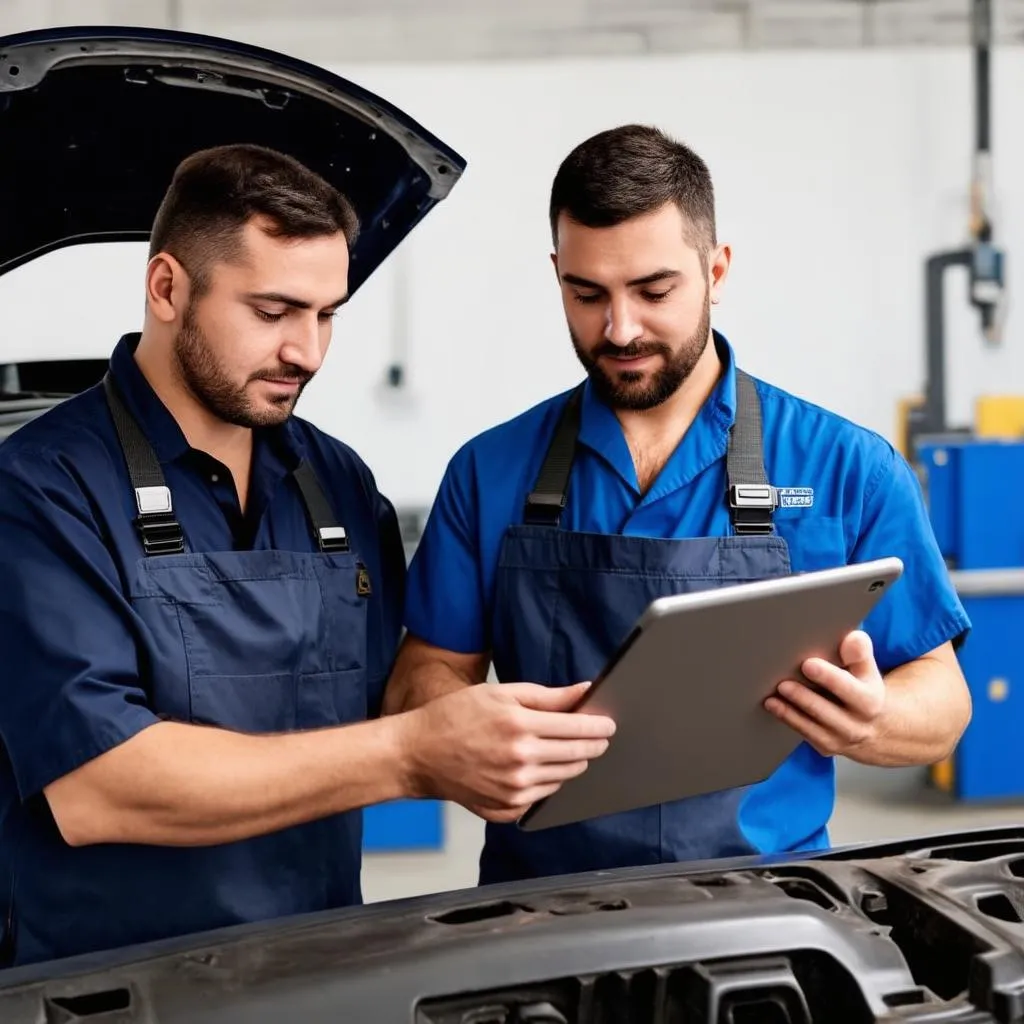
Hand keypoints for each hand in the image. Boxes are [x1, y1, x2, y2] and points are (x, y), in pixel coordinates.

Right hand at [397, 682, 615, 822]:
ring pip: (565, 778)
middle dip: (592, 744)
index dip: (599, 725)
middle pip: (578, 755)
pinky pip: (544, 797)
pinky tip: (537, 767)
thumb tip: (584, 691)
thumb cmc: (455, 716)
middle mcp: (520, 761)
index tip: (609, 723)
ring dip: (572, 763)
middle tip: (596, 735)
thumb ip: (547, 696)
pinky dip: (547, 782)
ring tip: (562, 748)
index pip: (578, 728)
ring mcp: (514, 789)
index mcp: (520, 726)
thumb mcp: (500, 694)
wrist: (418, 754)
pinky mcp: (507, 809)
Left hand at [764, 630, 886, 759]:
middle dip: (804, 698)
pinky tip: (773, 707)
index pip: (848, 688)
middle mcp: (857, 724)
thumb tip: (852, 639)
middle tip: (782, 683)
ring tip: (771, 698)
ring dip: (790, 713)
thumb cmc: (864, 688)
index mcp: (870, 700)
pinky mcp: (827, 747)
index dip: (828, 677)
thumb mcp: (867, 669)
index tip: (808, 664)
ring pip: (813, 728)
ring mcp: (842, 739)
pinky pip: (805, 735)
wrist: (880, 728)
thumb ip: (859, 652)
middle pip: (827, 711)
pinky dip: (789, 721)